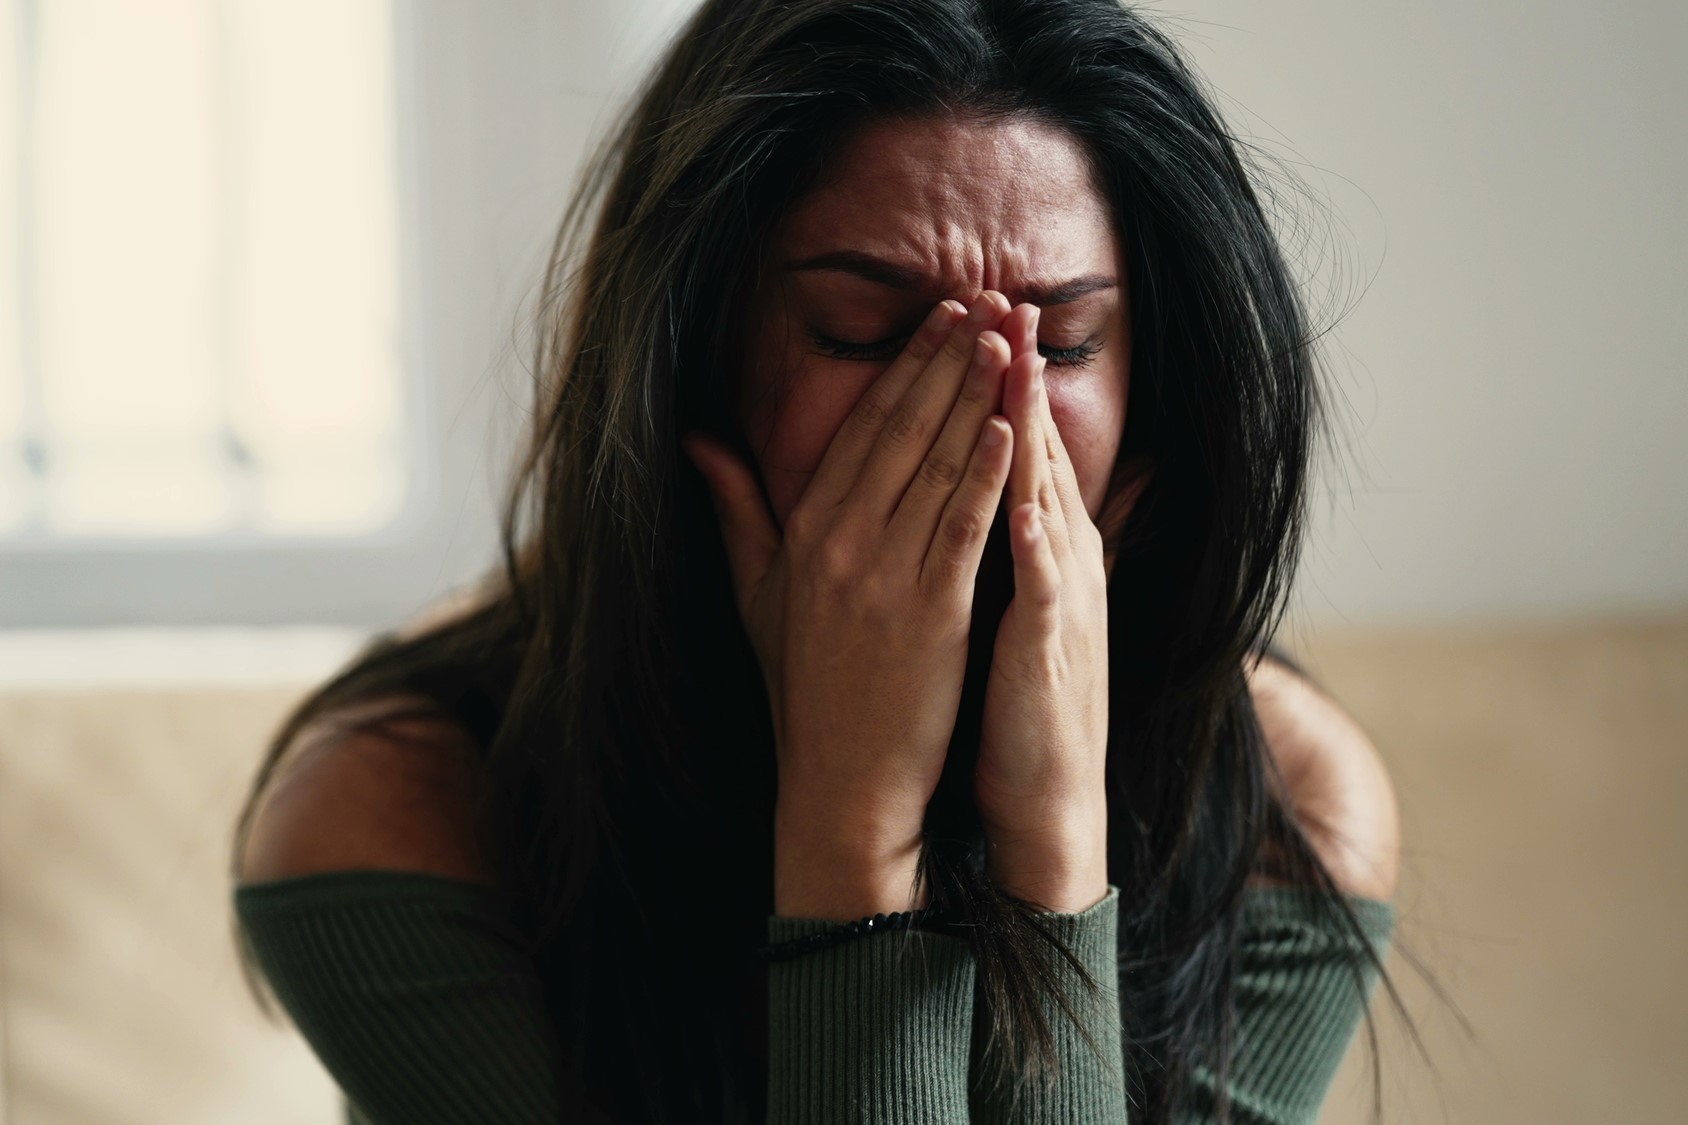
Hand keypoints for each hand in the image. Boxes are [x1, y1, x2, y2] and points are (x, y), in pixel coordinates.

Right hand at [683, 292, 1018, 918]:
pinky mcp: (931, 614)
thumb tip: (699, 442)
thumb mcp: (759, 594)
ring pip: (936, 468)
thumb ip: (738, 511)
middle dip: (945, 361)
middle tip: (984, 300)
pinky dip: (986, 474)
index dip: (903, 367)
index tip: (938, 316)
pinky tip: (1011, 428)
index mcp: (806, 531)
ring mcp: (885, 577)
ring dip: (974, 399)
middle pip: (901, 432)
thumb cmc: (808, 686)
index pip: (860, 430)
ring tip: (1005, 342)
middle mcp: (841, 543)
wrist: (841, 777)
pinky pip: (962, 529)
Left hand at [974, 304, 1147, 912]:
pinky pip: (1043, 592)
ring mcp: (1060, 603)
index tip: (970, 315)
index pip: (1014, 448)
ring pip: (1046, 503)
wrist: (1045, 793)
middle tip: (1000, 302)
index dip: (994, 382)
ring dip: (1032, 436)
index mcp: (1037, 548)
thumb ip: (997, 543)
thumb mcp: (1003, 606)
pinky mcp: (1050, 652)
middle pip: (1036, 455)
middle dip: (1016, 379)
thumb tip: (990, 493)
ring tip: (1013, 368)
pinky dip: (1035, 545)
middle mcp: (1058, 562)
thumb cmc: (1012, 698)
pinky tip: (1020, 504)